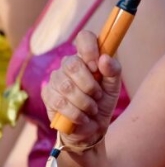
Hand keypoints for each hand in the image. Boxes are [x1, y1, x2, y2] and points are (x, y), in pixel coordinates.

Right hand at [42, 30, 121, 148]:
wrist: (92, 128)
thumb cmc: (104, 102)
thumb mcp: (114, 87)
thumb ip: (113, 71)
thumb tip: (105, 58)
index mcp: (88, 57)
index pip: (84, 37)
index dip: (89, 49)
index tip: (97, 66)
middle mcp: (70, 64)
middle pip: (72, 65)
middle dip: (89, 85)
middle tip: (98, 95)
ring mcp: (56, 79)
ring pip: (65, 86)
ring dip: (84, 102)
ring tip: (92, 109)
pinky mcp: (47, 95)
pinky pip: (58, 101)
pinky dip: (75, 112)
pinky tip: (82, 117)